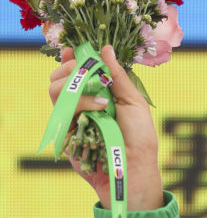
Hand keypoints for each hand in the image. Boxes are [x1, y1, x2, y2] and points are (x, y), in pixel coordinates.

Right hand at [49, 44, 164, 210]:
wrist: (134, 170)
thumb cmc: (140, 138)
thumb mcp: (134, 102)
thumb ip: (118, 76)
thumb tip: (105, 48)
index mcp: (97, 93)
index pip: (76, 70)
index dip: (73, 57)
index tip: (77, 49)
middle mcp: (82, 103)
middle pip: (59, 75)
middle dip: (73, 68)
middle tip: (91, 73)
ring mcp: (72, 117)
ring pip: (55, 89)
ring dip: (77, 86)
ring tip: (101, 99)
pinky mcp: (66, 132)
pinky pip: (61, 109)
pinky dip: (80, 103)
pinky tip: (99, 108)